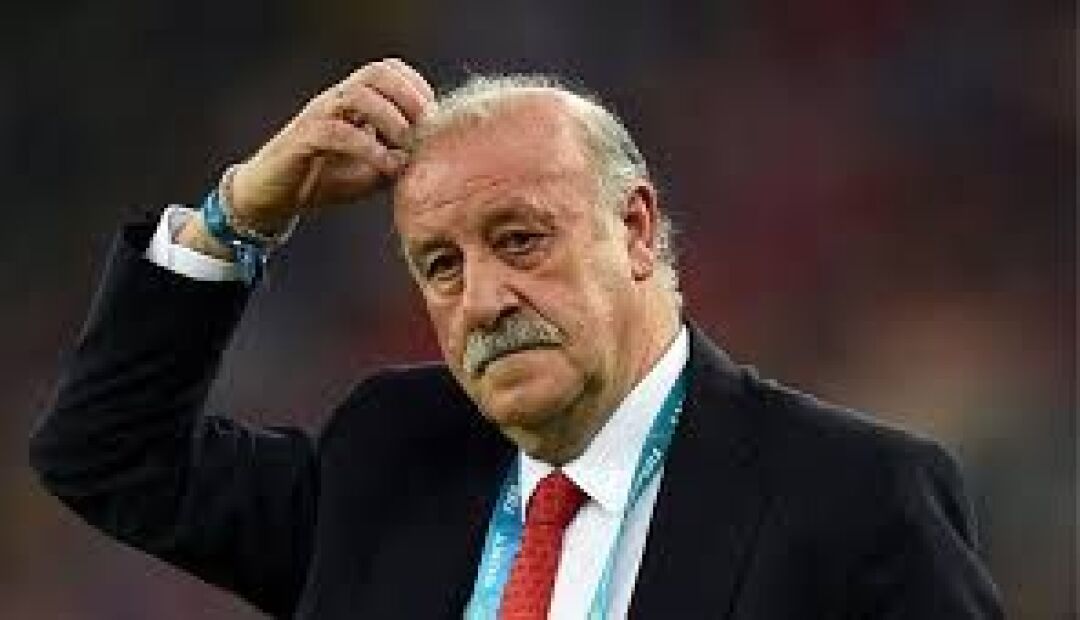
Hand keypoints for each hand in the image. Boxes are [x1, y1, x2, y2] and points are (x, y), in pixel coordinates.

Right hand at [228, 58, 434, 232]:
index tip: (434, 116)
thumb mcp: (371, 173)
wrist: (275, 198)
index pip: (387, 70)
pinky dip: (368, 147)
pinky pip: (337, 132)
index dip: (415, 85)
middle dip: (407, 95)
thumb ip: (397, 160)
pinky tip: (386, 165)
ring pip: (356, 95)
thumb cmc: (324, 180)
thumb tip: (425, 157)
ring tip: (407, 144)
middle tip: (426, 126)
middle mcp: (335, 101)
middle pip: (375, 72)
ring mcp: (318, 116)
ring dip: (390, 117)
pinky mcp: (302, 139)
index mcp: (352, 102)